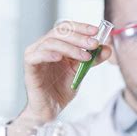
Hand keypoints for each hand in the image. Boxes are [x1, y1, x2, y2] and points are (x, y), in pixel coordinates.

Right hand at [7, 21, 111, 135]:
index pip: (67, 28)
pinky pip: (35, 56)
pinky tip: (60, 58)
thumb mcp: (81, 71)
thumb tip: (108, 48)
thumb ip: (93, 59)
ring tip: (85, 57)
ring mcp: (35, 55)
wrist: (51, 108)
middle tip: (94, 44)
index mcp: (57, 45)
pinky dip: (48, 54)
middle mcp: (44, 46)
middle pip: (60, 32)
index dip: (81, 27)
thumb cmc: (62, 88)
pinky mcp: (29, 67)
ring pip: (50, 42)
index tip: (96, 31)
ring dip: (70, 47)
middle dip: (79, 37)